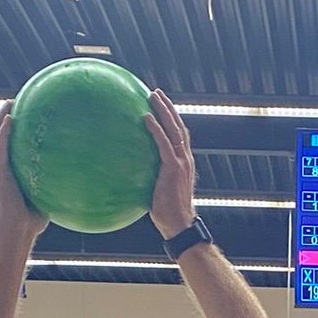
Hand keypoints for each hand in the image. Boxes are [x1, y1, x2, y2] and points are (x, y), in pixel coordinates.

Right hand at [0, 103, 48, 242]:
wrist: (16, 231)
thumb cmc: (32, 222)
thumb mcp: (45, 199)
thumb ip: (54, 187)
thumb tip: (76, 181)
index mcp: (10, 174)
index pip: (10, 148)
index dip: (13, 133)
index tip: (23, 116)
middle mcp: (1, 169)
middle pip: (0, 138)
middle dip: (5, 119)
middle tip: (14, 102)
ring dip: (1, 119)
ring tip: (9, 102)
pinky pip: (1, 148)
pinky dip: (3, 132)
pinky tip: (9, 118)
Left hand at [146, 89, 196, 238]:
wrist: (179, 224)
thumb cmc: (167, 214)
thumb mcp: (160, 192)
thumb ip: (152, 179)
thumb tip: (132, 176)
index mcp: (184, 163)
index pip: (180, 136)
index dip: (172, 119)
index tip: (162, 107)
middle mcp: (185, 159)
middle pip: (179, 126)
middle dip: (168, 107)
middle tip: (157, 93)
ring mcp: (181, 162)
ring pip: (174, 129)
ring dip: (164, 110)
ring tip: (153, 96)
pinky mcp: (173, 167)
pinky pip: (164, 143)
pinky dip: (156, 129)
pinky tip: (146, 118)